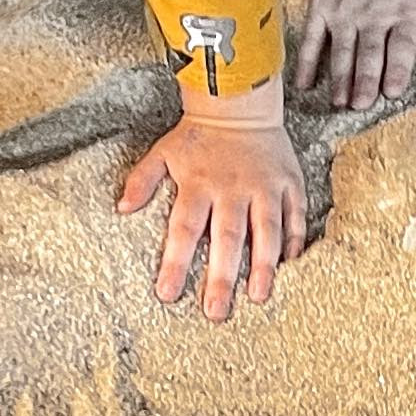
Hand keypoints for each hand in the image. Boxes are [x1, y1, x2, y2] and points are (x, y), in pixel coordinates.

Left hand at [118, 93, 307, 320]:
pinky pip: (294, 216)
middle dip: (221, 276)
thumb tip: (121, 208)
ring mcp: (265, 186)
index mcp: (199, 184)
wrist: (239, 103)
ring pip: (266, 231)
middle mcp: (233, 188)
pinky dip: (294, 241)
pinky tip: (289, 265)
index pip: (184, 230)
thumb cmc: (198, 135)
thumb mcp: (163, 152)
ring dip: (262, 266)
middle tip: (216, 312)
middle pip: (227, 238)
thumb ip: (142, 180)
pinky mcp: (289, 183)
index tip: (168, 294)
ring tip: (258, 296)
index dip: (175, 263)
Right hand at [295, 0, 415, 111]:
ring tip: (340, 101)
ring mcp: (344, 12)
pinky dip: (306, 61)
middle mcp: (373, 15)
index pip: (401, 46)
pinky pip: (312, 37)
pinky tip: (304, 85)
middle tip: (360, 104)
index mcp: (405, 14)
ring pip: (342, 49)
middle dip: (364, 79)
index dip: (397, 68)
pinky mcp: (322, 7)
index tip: (392, 90)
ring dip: (339, 77)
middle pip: (369, 52)